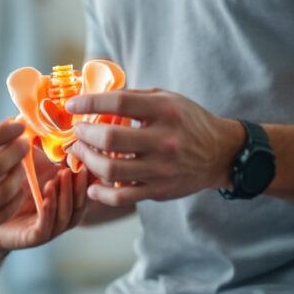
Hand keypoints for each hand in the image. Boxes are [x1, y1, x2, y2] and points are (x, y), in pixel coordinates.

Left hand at [0, 147, 89, 256]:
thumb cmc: (6, 185)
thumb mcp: (27, 164)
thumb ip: (39, 147)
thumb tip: (46, 120)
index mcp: (64, 197)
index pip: (85, 189)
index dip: (90, 176)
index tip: (89, 158)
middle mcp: (60, 214)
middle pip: (81, 204)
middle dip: (80, 185)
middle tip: (76, 168)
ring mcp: (49, 228)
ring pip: (66, 216)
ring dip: (65, 196)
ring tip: (61, 178)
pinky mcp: (33, 238)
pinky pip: (46, 228)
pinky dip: (49, 212)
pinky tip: (45, 199)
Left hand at [65, 88, 243, 205]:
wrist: (222, 153)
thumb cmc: (188, 121)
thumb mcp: (167, 99)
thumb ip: (133, 98)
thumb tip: (95, 96)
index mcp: (165, 111)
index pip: (119, 104)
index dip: (89, 103)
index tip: (72, 105)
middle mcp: (164, 140)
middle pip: (110, 138)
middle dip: (85, 135)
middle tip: (78, 132)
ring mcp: (162, 168)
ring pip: (111, 169)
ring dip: (88, 160)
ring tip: (82, 152)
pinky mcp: (160, 190)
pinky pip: (122, 196)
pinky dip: (101, 193)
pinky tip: (92, 185)